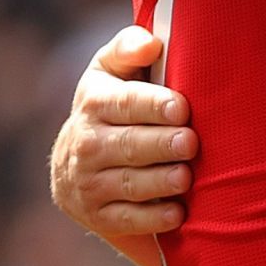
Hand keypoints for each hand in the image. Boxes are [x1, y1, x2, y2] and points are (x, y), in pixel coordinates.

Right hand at [50, 26, 196, 240]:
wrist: (76, 158)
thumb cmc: (114, 101)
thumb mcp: (113, 68)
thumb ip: (129, 48)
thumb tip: (150, 45)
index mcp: (94, 101)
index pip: (124, 103)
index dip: (152, 105)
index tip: (180, 108)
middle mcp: (86, 143)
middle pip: (128, 145)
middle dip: (160, 145)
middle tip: (189, 143)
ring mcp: (88, 183)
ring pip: (128, 184)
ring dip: (159, 182)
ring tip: (185, 176)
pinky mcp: (97, 216)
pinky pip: (126, 219)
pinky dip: (152, 218)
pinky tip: (177, 212)